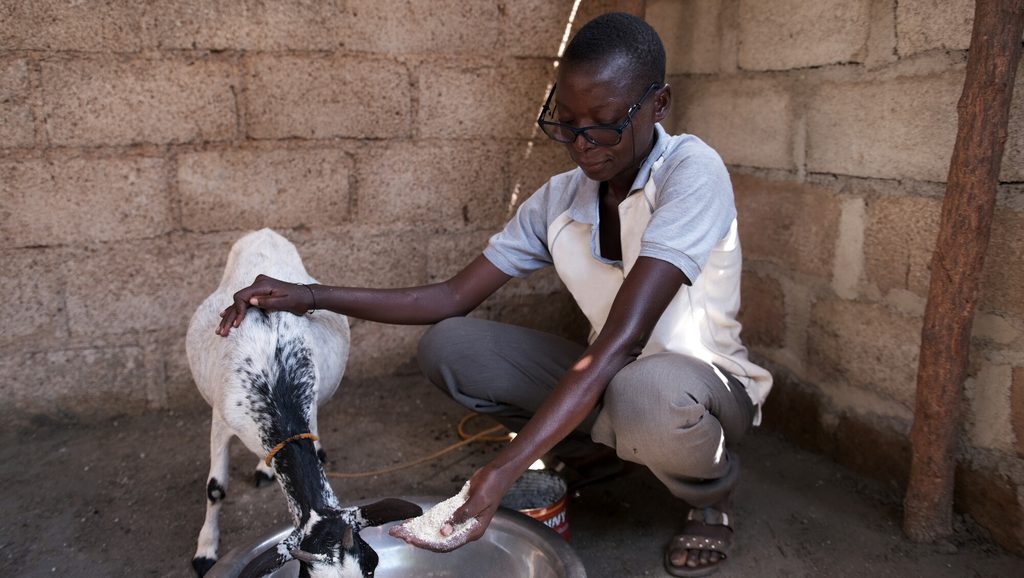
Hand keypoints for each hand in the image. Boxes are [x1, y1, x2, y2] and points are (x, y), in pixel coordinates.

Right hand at [215, 274, 313, 335]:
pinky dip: (236, 311)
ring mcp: (258, 287)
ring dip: (229, 316)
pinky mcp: (259, 292)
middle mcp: (258, 283)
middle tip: (221, 332)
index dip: (237, 311)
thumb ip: (267, 302)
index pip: (242, 297)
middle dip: (229, 317)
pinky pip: (244, 302)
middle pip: (238, 300)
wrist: (306, 295)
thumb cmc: (298, 300)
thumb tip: (251, 301)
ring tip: (220, 330)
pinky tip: (225, 316)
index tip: (236, 324)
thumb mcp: (284, 303)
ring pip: (239, 302)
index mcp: (263, 284)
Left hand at [388, 465, 517, 552]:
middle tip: (400, 535)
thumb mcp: (478, 499)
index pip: (447, 544)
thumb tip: (445, 530)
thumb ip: (462, 515)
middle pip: (439, 539)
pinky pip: (439, 519)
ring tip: (401, 529)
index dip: (429, 544)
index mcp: (473, 531)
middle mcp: (465, 529)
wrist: (498, 473)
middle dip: (419, 538)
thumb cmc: (492, 485)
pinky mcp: (456, 511)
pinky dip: (426, 520)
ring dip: (420, 530)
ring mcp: (460, 521)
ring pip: (437, 530)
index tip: (413, 540)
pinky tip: (413, 520)